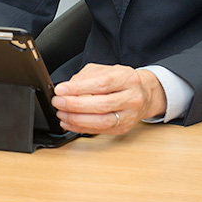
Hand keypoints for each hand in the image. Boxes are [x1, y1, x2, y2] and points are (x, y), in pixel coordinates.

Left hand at [51, 63, 166, 134]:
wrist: (144, 94)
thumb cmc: (121, 81)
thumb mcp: (105, 70)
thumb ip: (86, 77)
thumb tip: (67, 88)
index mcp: (127, 79)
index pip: (101, 84)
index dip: (78, 88)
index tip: (61, 89)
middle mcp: (132, 98)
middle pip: (101, 105)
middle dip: (75, 105)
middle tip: (58, 102)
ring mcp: (129, 116)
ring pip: (101, 121)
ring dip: (77, 119)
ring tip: (61, 114)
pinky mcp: (123, 128)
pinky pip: (100, 130)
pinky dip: (81, 128)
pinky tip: (68, 123)